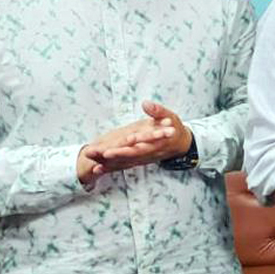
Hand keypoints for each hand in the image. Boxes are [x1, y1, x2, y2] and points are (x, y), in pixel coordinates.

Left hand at [77, 101, 192, 183]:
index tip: (108, 151)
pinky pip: (124, 166)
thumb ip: (158, 111)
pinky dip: (111, 168)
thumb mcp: (170, 116)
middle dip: (109, 157)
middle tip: (93, 155)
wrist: (182, 144)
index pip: (137, 148)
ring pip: (124, 163)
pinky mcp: (139, 160)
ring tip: (92, 167)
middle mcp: (148, 154)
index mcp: (155, 143)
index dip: (123, 150)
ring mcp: (143, 159)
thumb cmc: (176, 128)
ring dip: (108, 165)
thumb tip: (146, 104)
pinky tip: (98, 170)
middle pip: (126, 158)